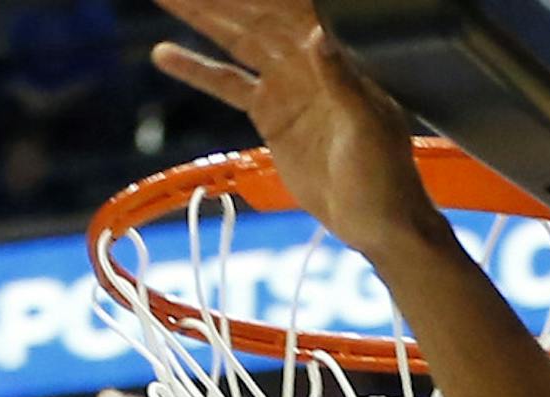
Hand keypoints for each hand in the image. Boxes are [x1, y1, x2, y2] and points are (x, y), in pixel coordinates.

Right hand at [148, 0, 432, 259]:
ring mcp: (284, 85)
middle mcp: (304, 59)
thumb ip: (340, 80)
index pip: (287, 6)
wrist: (376, 222)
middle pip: (253, 13)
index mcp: (331, 55)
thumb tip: (316, 34)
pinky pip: (227, 85)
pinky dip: (197, 70)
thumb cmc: (384, 174)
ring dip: (200, 17)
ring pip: (235, 40)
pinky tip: (164, 54)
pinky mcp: (268, 115)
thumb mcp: (366, 127)